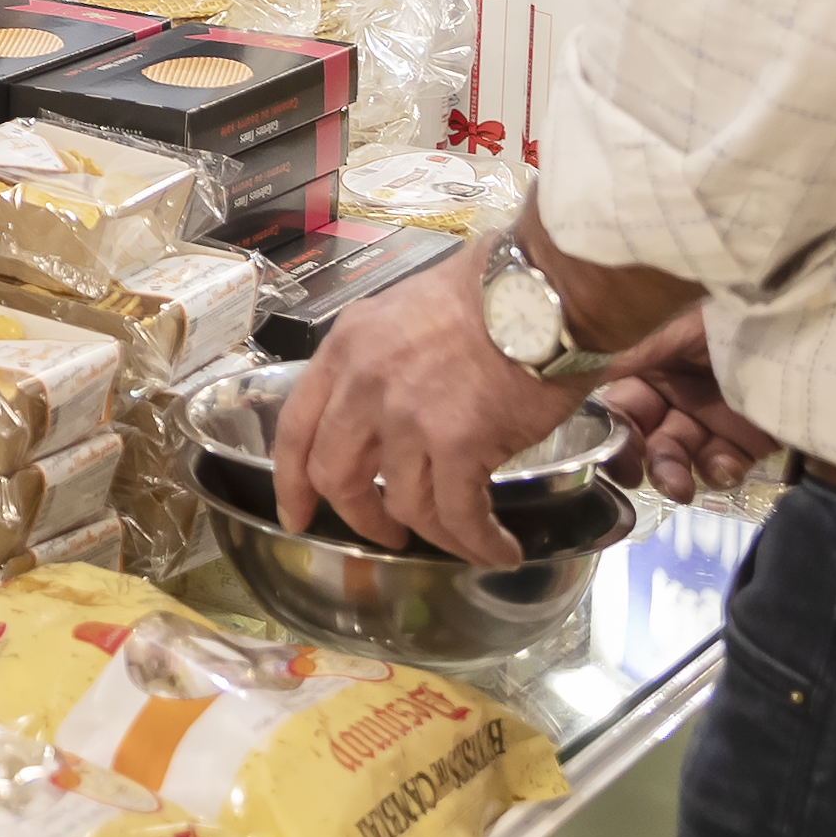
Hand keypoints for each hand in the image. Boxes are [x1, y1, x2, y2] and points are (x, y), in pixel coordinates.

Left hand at [268, 247, 589, 566]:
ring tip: (463, 540)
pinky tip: (499, 549)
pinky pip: (459, 513)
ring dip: (434, 534)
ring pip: (405, 503)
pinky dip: (478, 542)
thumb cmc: (492, 289)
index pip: (295, 426)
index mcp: (347, 347)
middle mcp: (365, 384)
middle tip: (386, 536)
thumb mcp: (407, 308)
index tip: (297, 514)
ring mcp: (409, 416)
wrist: (544, 287)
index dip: (291, 480)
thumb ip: (385, 355)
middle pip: (337, 476)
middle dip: (361, 517)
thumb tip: (395, 395)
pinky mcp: (460, 443)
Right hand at [592, 305, 781, 501]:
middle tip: (637, 476)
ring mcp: (713, 413)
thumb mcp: (657, 327)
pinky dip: (720, 469)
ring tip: (680, 487)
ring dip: (674, 473)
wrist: (796, 314)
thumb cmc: (717, 311)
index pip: (616, 404)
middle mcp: (675, 388)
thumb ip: (611, 358)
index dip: (610, 431)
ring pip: (680, 455)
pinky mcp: (751, 435)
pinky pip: (725, 463)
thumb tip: (554, 382)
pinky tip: (725, 462)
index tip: (608, 454)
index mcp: (647, 360)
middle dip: (640, 459)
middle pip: (645, 435)